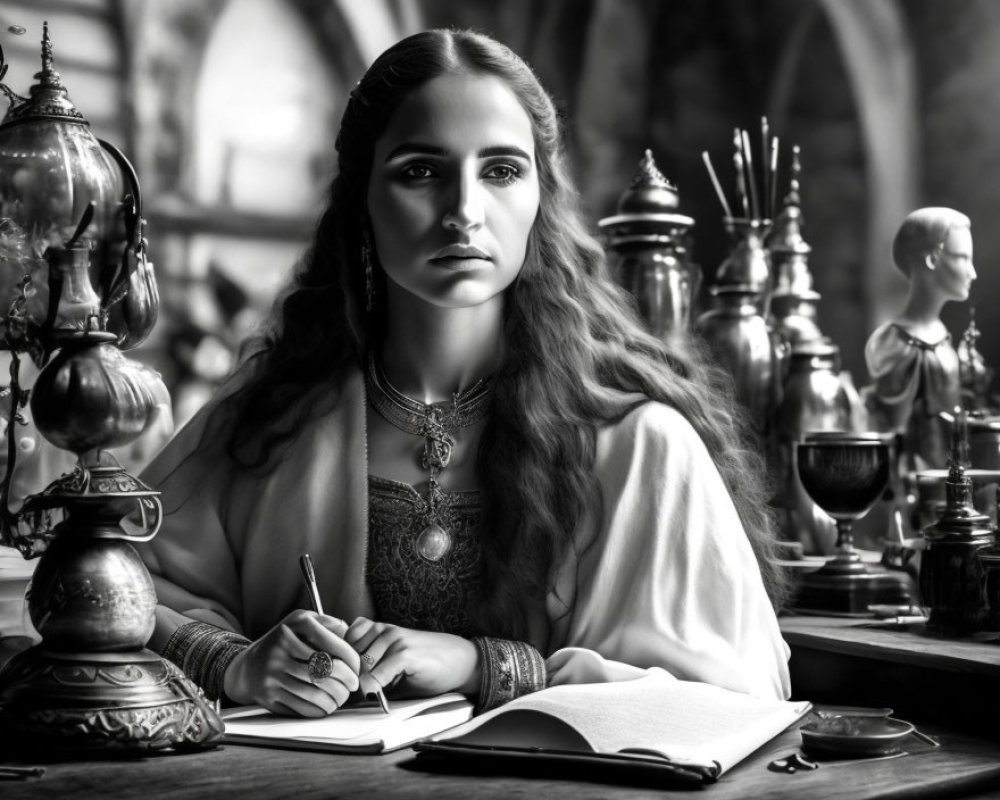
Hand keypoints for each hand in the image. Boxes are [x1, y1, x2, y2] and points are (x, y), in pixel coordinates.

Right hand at [223, 610, 360, 716]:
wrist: (247, 668)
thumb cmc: (282, 643)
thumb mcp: (301, 622)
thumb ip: (328, 623)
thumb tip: (352, 633)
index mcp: (293, 628)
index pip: (331, 645)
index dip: (351, 659)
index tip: (357, 668)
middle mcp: (280, 650)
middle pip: (324, 671)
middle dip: (346, 681)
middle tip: (353, 685)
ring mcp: (273, 675)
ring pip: (315, 692)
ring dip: (335, 699)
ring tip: (342, 696)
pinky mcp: (269, 696)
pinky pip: (302, 707)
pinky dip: (320, 710)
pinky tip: (327, 706)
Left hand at [344, 618, 479, 697]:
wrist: (460, 660)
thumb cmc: (426, 664)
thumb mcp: (392, 661)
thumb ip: (369, 667)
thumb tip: (343, 688)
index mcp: (377, 629)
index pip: (341, 645)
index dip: (341, 666)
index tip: (344, 682)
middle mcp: (383, 630)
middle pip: (348, 660)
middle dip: (350, 679)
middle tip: (358, 693)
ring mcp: (394, 640)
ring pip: (360, 669)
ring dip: (362, 686)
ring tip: (373, 692)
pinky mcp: (404, 653)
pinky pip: (377, 675)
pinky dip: (374, 688)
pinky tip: (379, 693)